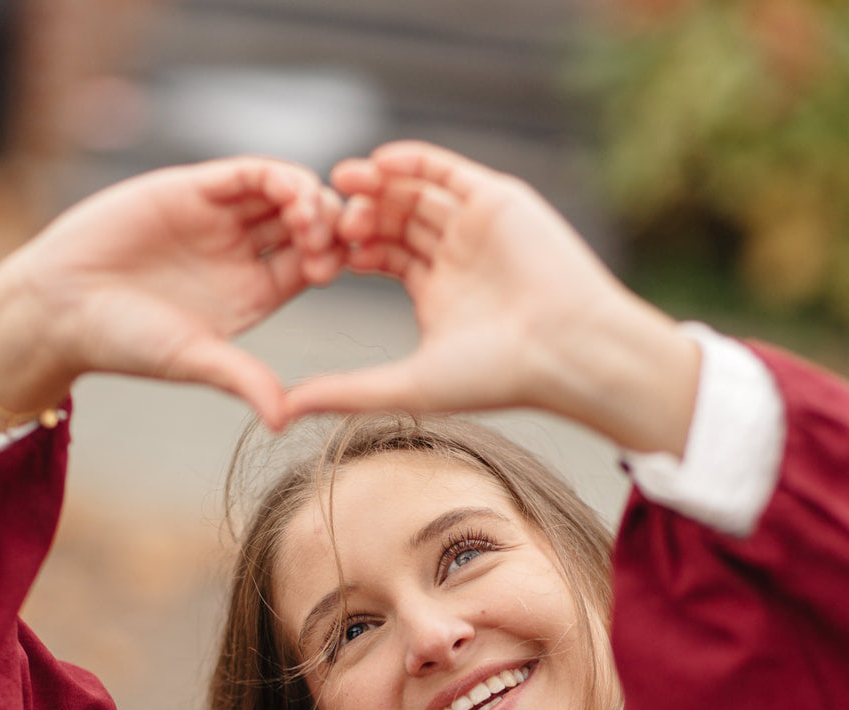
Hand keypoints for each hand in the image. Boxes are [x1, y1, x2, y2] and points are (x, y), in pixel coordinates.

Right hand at [0, 158, 343, 439]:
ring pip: (285, 192)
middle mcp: (242, 253)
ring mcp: (219, 218)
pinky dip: (276, 176)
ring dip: (308, 197)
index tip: (338, 266)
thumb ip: (242, 380)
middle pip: (308, 223)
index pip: (314, 265)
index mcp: (254, 294)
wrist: (59, 304)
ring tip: (308, 217)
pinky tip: (288, 192)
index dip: (334, 259)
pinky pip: (247, 172)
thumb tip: (283, 421)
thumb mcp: (193, 360)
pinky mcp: (193, 188)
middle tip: (331, 237)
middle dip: (329, 224)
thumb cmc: (122, 342)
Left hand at [283, 143, 699, 453]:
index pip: (380, 258)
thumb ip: (346, 391)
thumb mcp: (407, 386)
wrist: (564, 350)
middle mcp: (456, 257)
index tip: (313, 255)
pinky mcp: (497, 199)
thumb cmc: (496, 377)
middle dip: (357, 216)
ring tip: (341, 182)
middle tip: (324, 219)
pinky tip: (377, 163)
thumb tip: (284, 410)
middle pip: (392, 221)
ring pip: (414, 192)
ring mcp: (476, 226)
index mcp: (437, 296)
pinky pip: (445, 169)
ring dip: (375, 185)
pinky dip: (411, 160)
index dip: (345, 252)